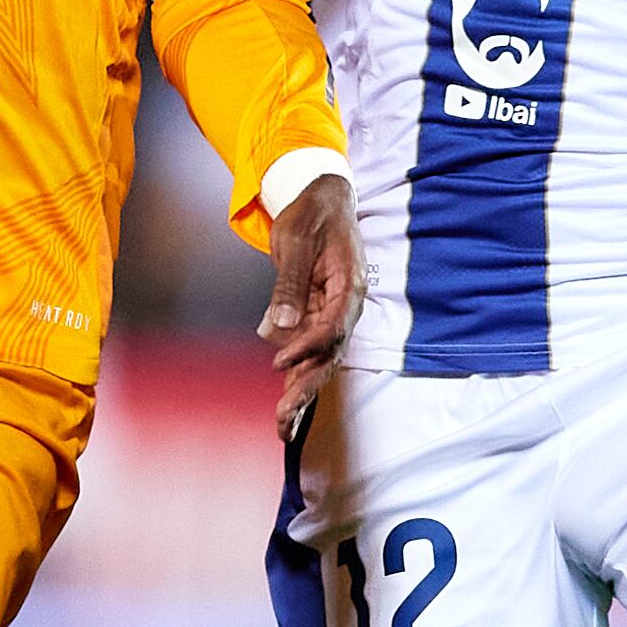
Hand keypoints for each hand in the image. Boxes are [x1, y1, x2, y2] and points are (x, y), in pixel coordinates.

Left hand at [260, 172, 356, 425]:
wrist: (322, 198)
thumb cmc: (311, 213)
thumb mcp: (296, 240)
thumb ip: (290, 284)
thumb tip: (277, 327)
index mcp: (349, 286)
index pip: (333, 327)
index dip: (307, 347)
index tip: (280, 361)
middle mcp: (345, 307)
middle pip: (329, 355)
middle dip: (306, 388)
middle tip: (284, 419)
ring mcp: (333, 314)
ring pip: (319, 361)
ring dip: (301, 394)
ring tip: (282, 428)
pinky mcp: (317, 317)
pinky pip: (308, 353)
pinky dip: (295, 380)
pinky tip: (283, 409)